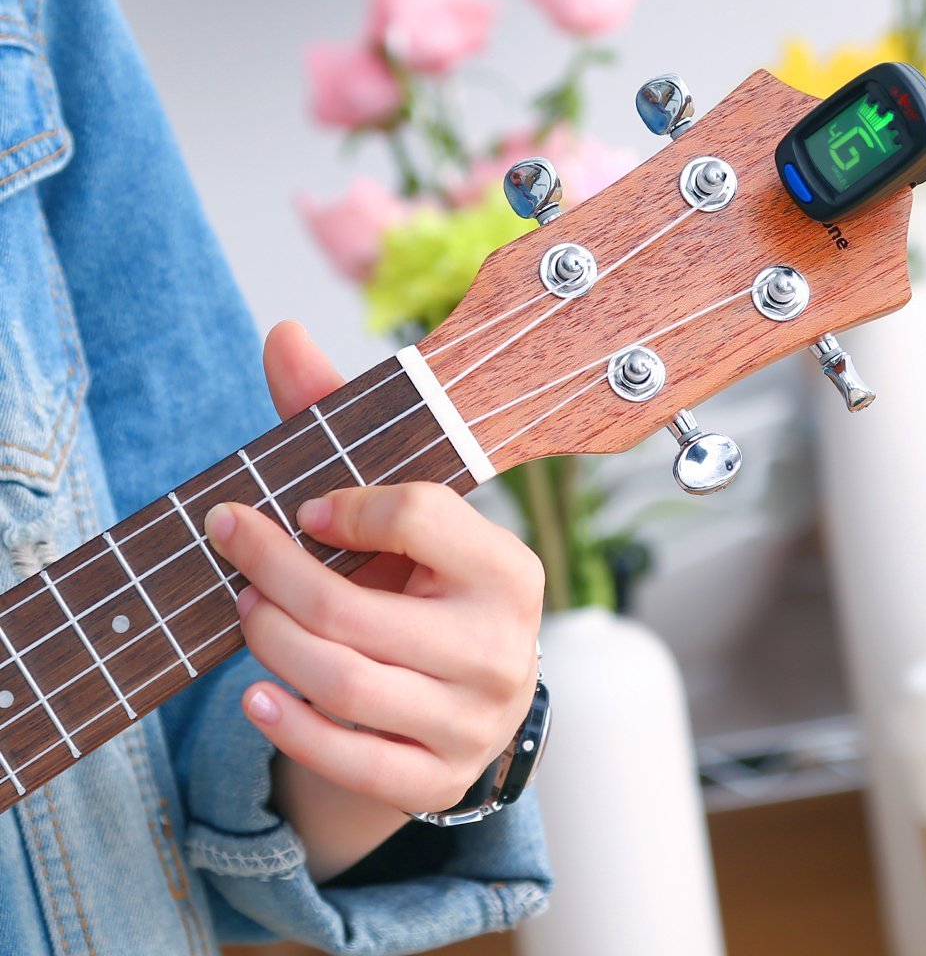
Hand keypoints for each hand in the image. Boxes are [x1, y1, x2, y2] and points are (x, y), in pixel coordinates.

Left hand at [204, 321, 544, 877]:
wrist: (469, 695)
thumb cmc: (429, 586)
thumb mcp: (401, 514)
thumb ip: (343, 424)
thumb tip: (281, 334)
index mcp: (508, 570)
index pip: (422, 515)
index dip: (349, 505)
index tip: (304, 507)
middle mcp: (502, 646)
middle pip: (358, 609)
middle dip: (273, 574)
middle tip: (231, 546)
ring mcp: (472, 720)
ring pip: (343, 682)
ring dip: (271, 642)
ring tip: (244, 613)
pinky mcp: (435, 777)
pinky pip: (349, 760)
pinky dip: (288, 727)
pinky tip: (255, 695)